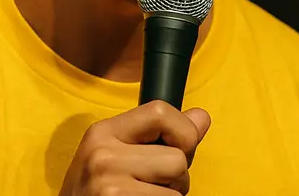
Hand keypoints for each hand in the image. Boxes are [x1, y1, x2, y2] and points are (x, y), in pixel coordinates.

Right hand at [59, 100, 212, 194]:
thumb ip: (158, 135)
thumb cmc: (97, 189)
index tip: (176, 148)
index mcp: (103, 132)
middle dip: (177, 178)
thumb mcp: (116, 153)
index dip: (183, 131)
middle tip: (154, 186)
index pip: (160, 111)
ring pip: (177, 190)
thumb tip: (201, 117)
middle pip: (177, 159)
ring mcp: (110, 186)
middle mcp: (103, 155)